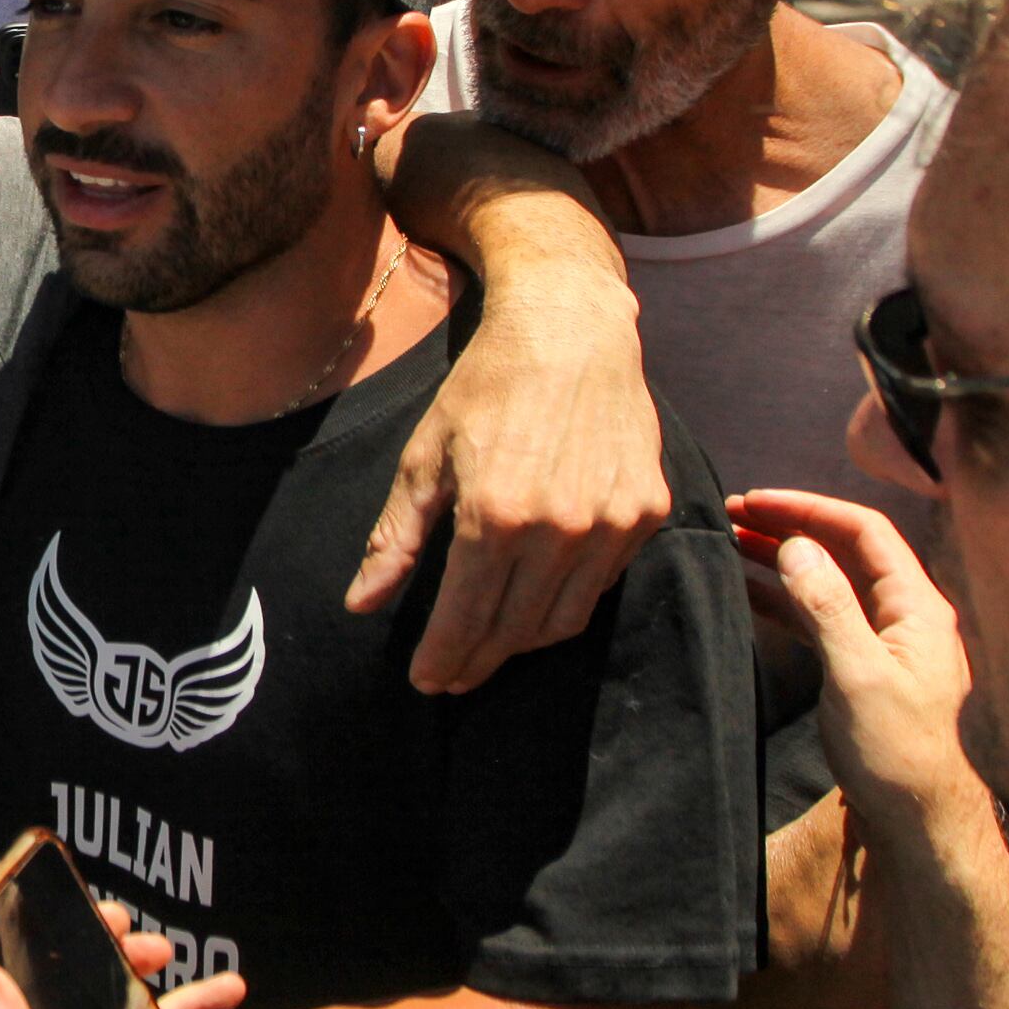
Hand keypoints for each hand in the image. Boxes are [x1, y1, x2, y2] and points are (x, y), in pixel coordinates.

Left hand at [352, 266, 668, 694]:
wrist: (571, 328)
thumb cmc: (487, 387)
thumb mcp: (425, 456)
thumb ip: (397, 538)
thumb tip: (361, 604)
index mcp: (495, 516)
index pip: (465, 618)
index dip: (443, 658)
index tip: (426, 680)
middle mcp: (560, 528)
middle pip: (515, 630)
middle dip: (479, 660)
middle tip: (454, 675)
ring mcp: (612, 523)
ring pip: (564, 619)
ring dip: (523, 642)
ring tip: (492, 645)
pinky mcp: (647, 512)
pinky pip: (603, 583)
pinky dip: (569, 600)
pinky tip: (540, 596)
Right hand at [733, 489, 987, 846]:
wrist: (921, 819)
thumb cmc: (899, 751)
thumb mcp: (858, 675)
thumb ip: (828, 606)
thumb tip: (796, 546)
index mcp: (916, 606)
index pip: (863, 530)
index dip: (808, 508)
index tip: (754, 501)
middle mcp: (904, 614)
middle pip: (844, 550)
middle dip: (789, 527)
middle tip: (730, 515)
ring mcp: (885, 641)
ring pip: (829, 582)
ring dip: (782, 560)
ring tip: (729, 544)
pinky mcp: (864, 668)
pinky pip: (822, 617)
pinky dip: (786, 600)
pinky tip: (749, 593)